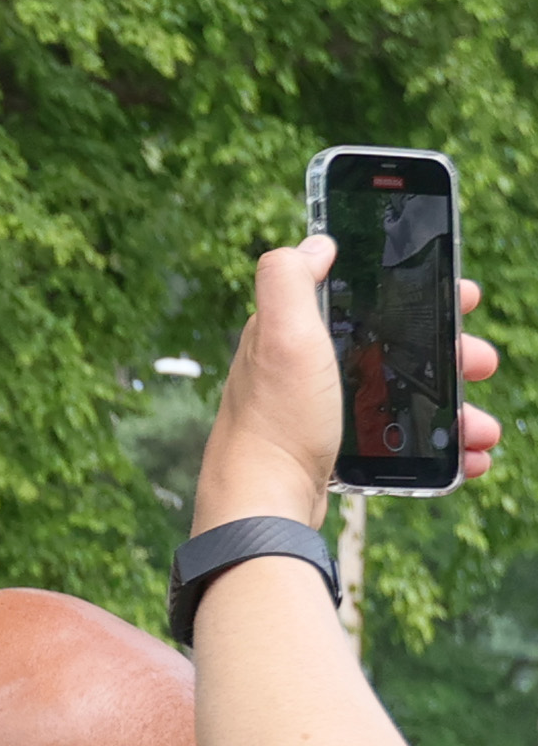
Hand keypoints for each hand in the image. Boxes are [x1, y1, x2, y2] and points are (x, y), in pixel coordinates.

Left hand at [197, 240, 501, 530]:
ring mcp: (324, 409)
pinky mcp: (338, 448)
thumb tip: (317, 243)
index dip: (413, 293)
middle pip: (394, 347)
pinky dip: (438, 446)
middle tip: (479, 361)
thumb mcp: (280, 334)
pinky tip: (467, 456)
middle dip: (447, 352)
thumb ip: (289, 279)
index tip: (462, 296)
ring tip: (480, 425)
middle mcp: (307, 366)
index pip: (362, 297)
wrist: (265, 502)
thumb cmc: (277, 417)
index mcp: (296, 331)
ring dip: (453, 406)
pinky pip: (400, 439)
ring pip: (404, 396)